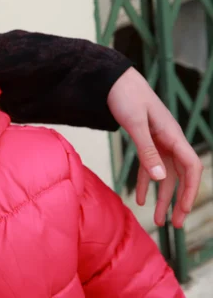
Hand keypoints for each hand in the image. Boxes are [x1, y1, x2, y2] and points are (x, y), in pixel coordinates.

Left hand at [108, 67, 202, 227]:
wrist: (114, 80)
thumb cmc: (126, 97)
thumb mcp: (135, 123)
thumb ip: (147, 150)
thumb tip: (161, 177)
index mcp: (172, 134)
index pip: (191, 167)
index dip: (190, 189)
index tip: (183, 209)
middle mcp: (169, 140)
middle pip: (179, 175)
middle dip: (177, 200)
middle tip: (172, 224)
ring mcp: (158, 141)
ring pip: (164, 174)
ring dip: (162, 196)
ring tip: (158, 219)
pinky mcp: (145, 141)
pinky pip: (149, 166)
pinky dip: (145, 183)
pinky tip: (140, 199)